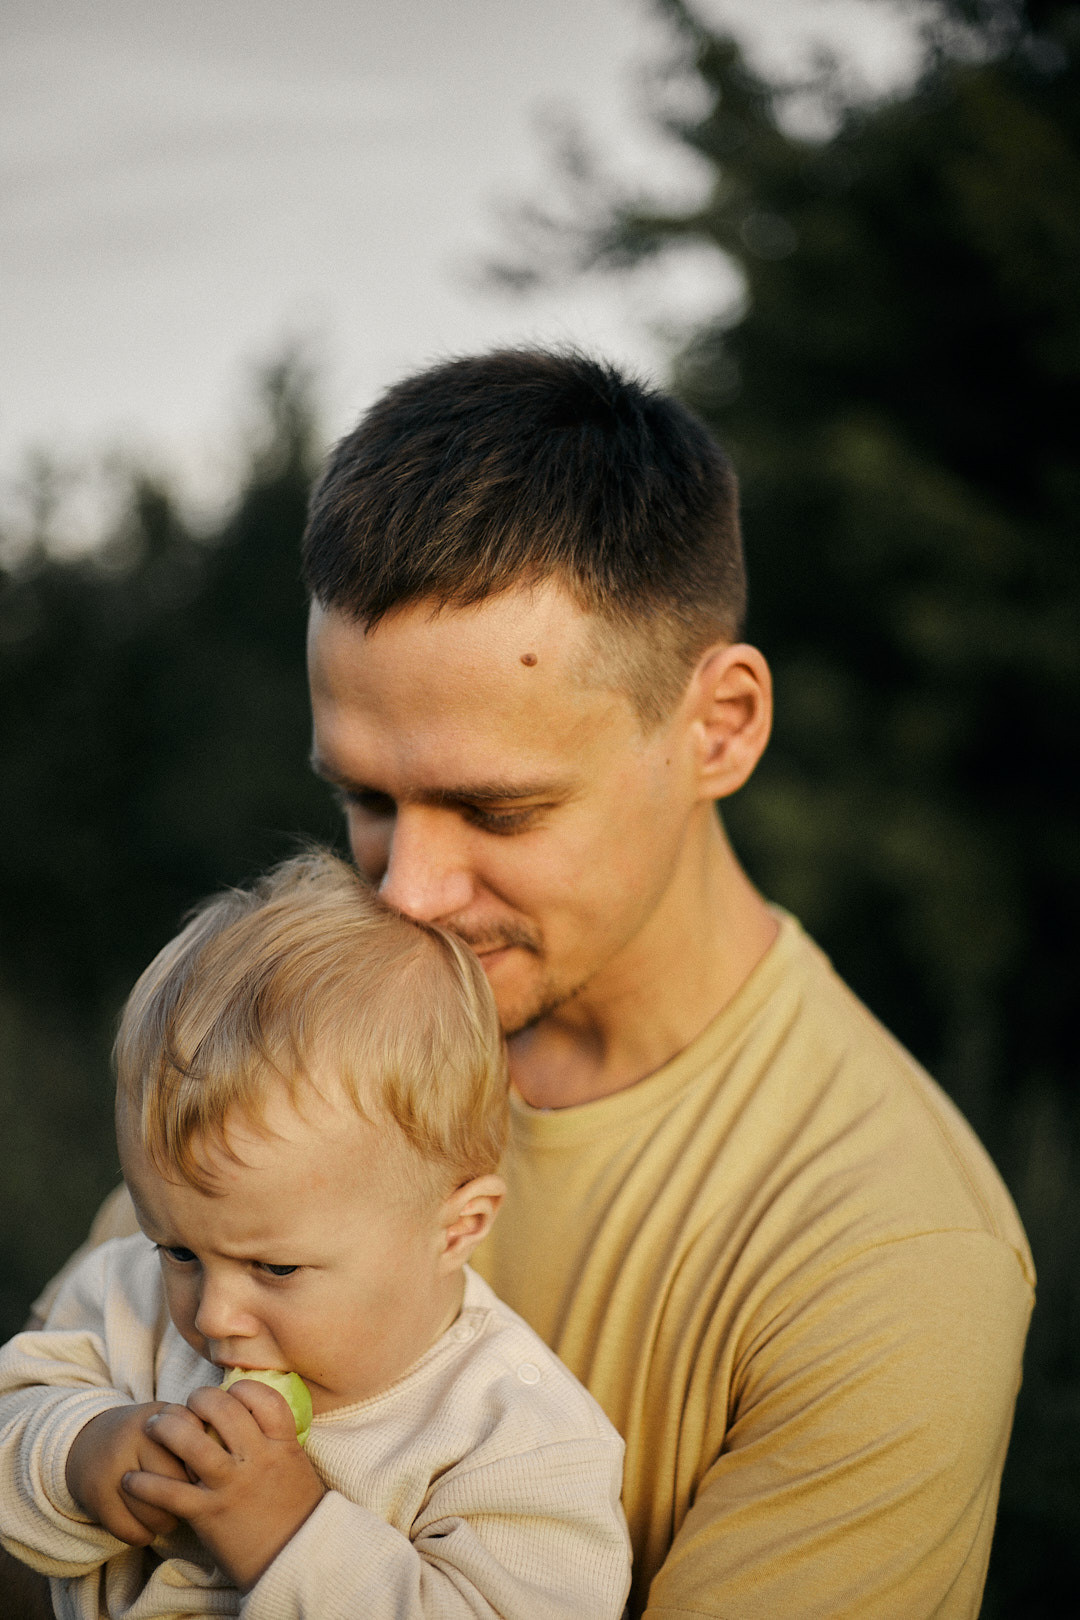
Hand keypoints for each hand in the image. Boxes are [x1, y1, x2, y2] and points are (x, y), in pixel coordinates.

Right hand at [65, 1403, 191, 1544]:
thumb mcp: (168, 1420)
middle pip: (175, 1483)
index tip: (203, 1477)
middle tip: (187, 1503)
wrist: (87, 1441)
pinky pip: (130, 1530)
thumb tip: (225, 1465)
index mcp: (159, 1416)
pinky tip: (146, 1528)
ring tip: (169, 1518)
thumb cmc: (144, 1436)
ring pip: (154, 1511)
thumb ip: (197, 1433)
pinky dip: (143, 1536)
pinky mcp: (96, 1495)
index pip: (195, 1449)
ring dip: (166, 1523)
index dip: (203, 1470)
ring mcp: (113, 1466)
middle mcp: (134, 1437)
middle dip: (187, 1500)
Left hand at [122, 1380, 325, 1591]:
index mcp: (281, 1445)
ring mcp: (231, 1485)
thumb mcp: (296, 1466)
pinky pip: (170, 1492)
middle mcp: (256, 1459)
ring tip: (153, 1425)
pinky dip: (145, 1484)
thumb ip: (277, 1441)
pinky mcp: (208, 1514)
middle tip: (186, 1404)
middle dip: (199, 1399)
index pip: (264, 1398)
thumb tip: (256, 1418)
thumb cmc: (297, 1513)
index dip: (243, 1388)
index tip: (229, 1392)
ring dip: (166, 1427)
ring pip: (192, 1442)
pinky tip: (131, 1480)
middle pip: (223, 1410)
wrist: (294, 1559)